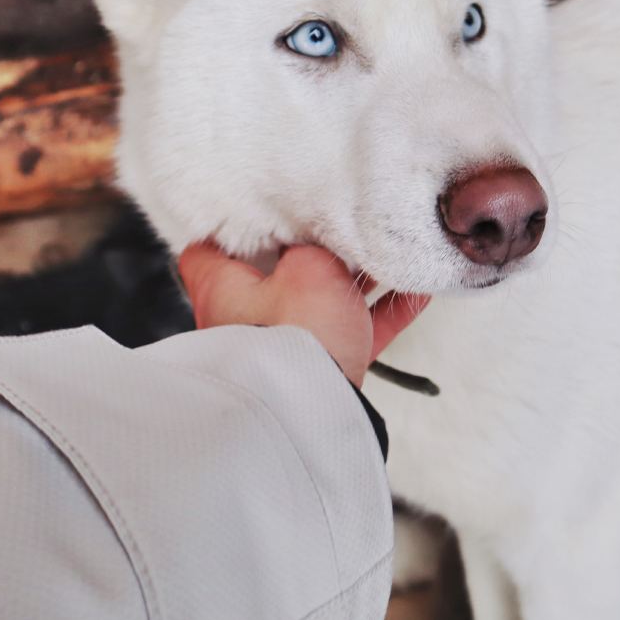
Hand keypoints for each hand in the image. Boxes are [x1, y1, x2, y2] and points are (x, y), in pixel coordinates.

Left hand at [177, 243, 429, 386]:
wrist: (314, 410)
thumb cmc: (295, 338)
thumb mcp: (306, 267)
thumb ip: (313, 245)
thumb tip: (318, 237)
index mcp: (222, 288)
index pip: (207, 248)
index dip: (230, 225)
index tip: (259, 209)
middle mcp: (243, 319)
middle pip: (272, 273)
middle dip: (306, 251)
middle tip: (334, 227)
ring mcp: (280, 347)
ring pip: (318, 302)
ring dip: (353, 282)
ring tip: (386, 258)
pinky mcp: (316, 369)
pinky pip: (351, 333)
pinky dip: (380, 314)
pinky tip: (412, 295)